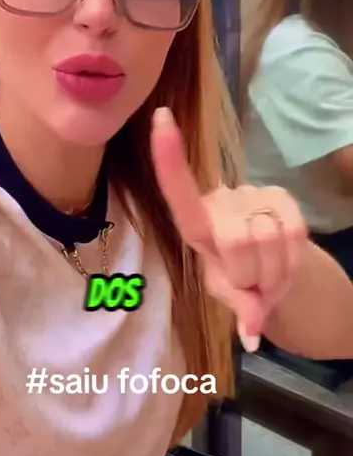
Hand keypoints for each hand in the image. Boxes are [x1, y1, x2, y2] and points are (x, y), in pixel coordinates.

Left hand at [150, 107, 307, 351]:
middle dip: (250, 276)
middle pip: (238, 242)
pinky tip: (283, 260)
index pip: (179, 191)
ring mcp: (252, 194)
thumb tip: (252, 336)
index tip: (160, 118)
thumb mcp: (229, 295)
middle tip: (251, 285)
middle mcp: (220, 201)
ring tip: (266, 274)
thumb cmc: (238, 280)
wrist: (274, 269)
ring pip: (269, 241)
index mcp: (196, 224)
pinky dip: (291, 261)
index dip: (169, 157)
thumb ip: (239, 309)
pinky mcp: (281, 194)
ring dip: (273, 272)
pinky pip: (294, 234)